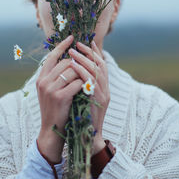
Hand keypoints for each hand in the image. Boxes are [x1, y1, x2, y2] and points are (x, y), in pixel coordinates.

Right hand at [36, 35, 83, 162]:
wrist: (51, 130)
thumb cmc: (55, 109)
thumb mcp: (50, 90)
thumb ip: (56, 76)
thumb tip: (69, 59)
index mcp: (41, 78)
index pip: (51, 56)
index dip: (62, 46)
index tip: (71, 37)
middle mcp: (43, 81)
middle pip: (65, 63)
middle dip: (78, 64)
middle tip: (85, 69)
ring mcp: (51, 89)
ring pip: (73, 71)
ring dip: (82, 75)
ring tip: (85, 82)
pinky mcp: (60, 96)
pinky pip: (77, 83)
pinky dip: (84, 85)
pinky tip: (85, 91)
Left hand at [68, 40, 109, 154]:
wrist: (88, 137)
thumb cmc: (82, 118)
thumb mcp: (83, 98)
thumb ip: (82, 85)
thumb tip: (73, 70)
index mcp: (102, 87)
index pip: (101, 64)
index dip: (95, 52)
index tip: (87, 41)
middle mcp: (105, 89)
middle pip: (100, 64)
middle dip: (88, 52)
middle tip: (76, 44)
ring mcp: (103, 94)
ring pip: (97, 70)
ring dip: (83, 59)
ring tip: (72, 52)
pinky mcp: (99, 100)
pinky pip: (90, 82)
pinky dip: (81, 72)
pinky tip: (73, 66)